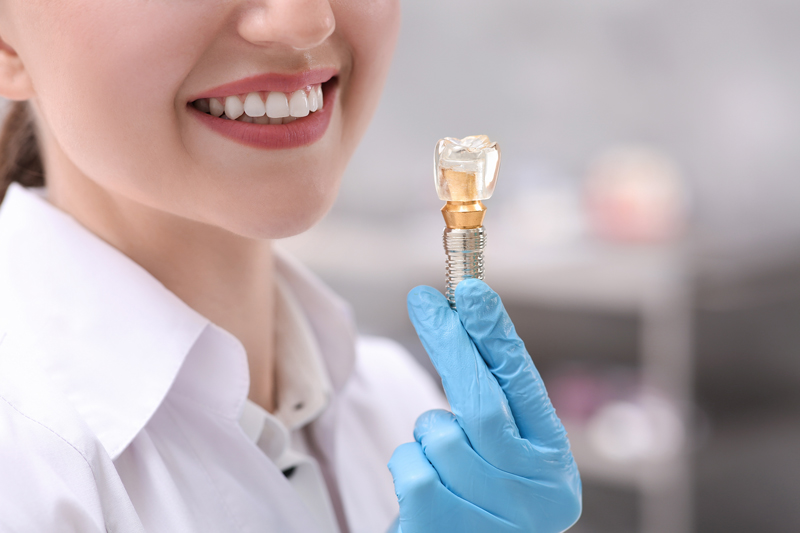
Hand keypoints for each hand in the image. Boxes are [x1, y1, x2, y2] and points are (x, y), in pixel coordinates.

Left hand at [387, 279, 581, 532]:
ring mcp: (498, 520)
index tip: (472, 290)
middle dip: (450, 344)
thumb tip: (460, 315)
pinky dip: (407, 464)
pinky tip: (421, 489)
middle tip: (424, 300)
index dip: (496, 335)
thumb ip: (491, 401)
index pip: (525, 385)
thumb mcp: (497, 455)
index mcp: (554, 466)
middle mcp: (538, 496)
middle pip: (485, 404)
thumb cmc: (474, 499)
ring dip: (427, 436)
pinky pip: (413, 470)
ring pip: (442, 437)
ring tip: (439, 460)